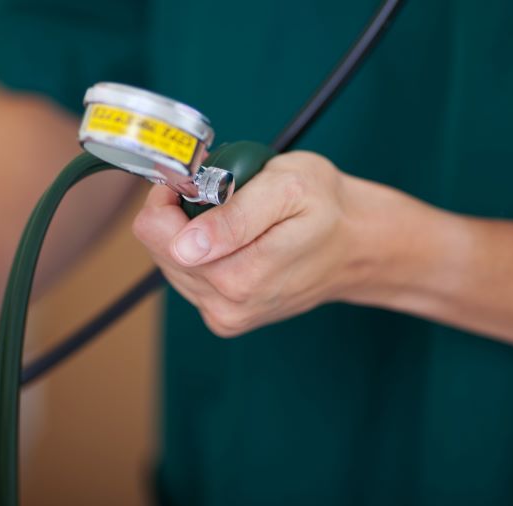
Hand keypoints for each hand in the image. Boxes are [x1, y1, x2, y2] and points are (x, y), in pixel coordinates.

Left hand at [132, 150, 443, 336]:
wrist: (357, 247)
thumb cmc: (327, 208)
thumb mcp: (287, 189)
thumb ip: (234, 215)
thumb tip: (185, 246)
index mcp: (238, 276)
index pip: (155, 232)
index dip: (168, 196)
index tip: (197, 179)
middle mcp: (227, 305)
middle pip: (159, 247)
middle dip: (183, 213)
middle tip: (226, 195)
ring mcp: (225, 315)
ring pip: (170, 262)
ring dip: (191, 233)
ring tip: (236, 218)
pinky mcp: (225, 318)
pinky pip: (187, 277)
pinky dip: (201, 252)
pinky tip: (235, 241)